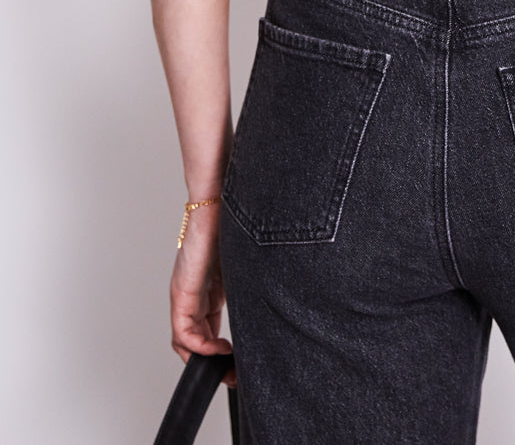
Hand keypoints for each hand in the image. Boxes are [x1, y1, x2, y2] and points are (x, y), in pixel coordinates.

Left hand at [170, 200, 235, 387]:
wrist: (221, 196)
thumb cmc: (237, 220)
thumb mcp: (247, 263)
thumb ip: (252, 282)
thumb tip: (275, 297)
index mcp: (209, 287)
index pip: (207, 328)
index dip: (219, 350)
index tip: (238, 362)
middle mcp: (193, 292)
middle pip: (194, 338)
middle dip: (212, 361)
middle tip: (232, 374)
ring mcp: (186, 291)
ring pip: (186, 339)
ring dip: (204, 357)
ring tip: (225, 366)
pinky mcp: (183, 289)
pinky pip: (183, 330)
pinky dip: (198, 346)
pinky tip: (217, 350)